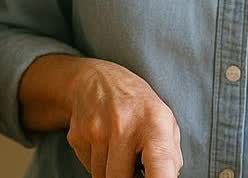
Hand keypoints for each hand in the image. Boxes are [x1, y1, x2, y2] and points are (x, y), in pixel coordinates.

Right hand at [65, 59, 181, 177]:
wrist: (97, 80)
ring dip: (110, 172)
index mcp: (155, 125)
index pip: (160, 165)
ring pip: (102, 177)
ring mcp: (97, 131)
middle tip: (132, 164)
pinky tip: (103, 144)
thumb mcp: (165, 121)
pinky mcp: (77, 136)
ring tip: (118, 150)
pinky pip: (88, 167)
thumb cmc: (138, 105)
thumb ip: (170, 156)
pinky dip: (97, 163)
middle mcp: (124, 126)